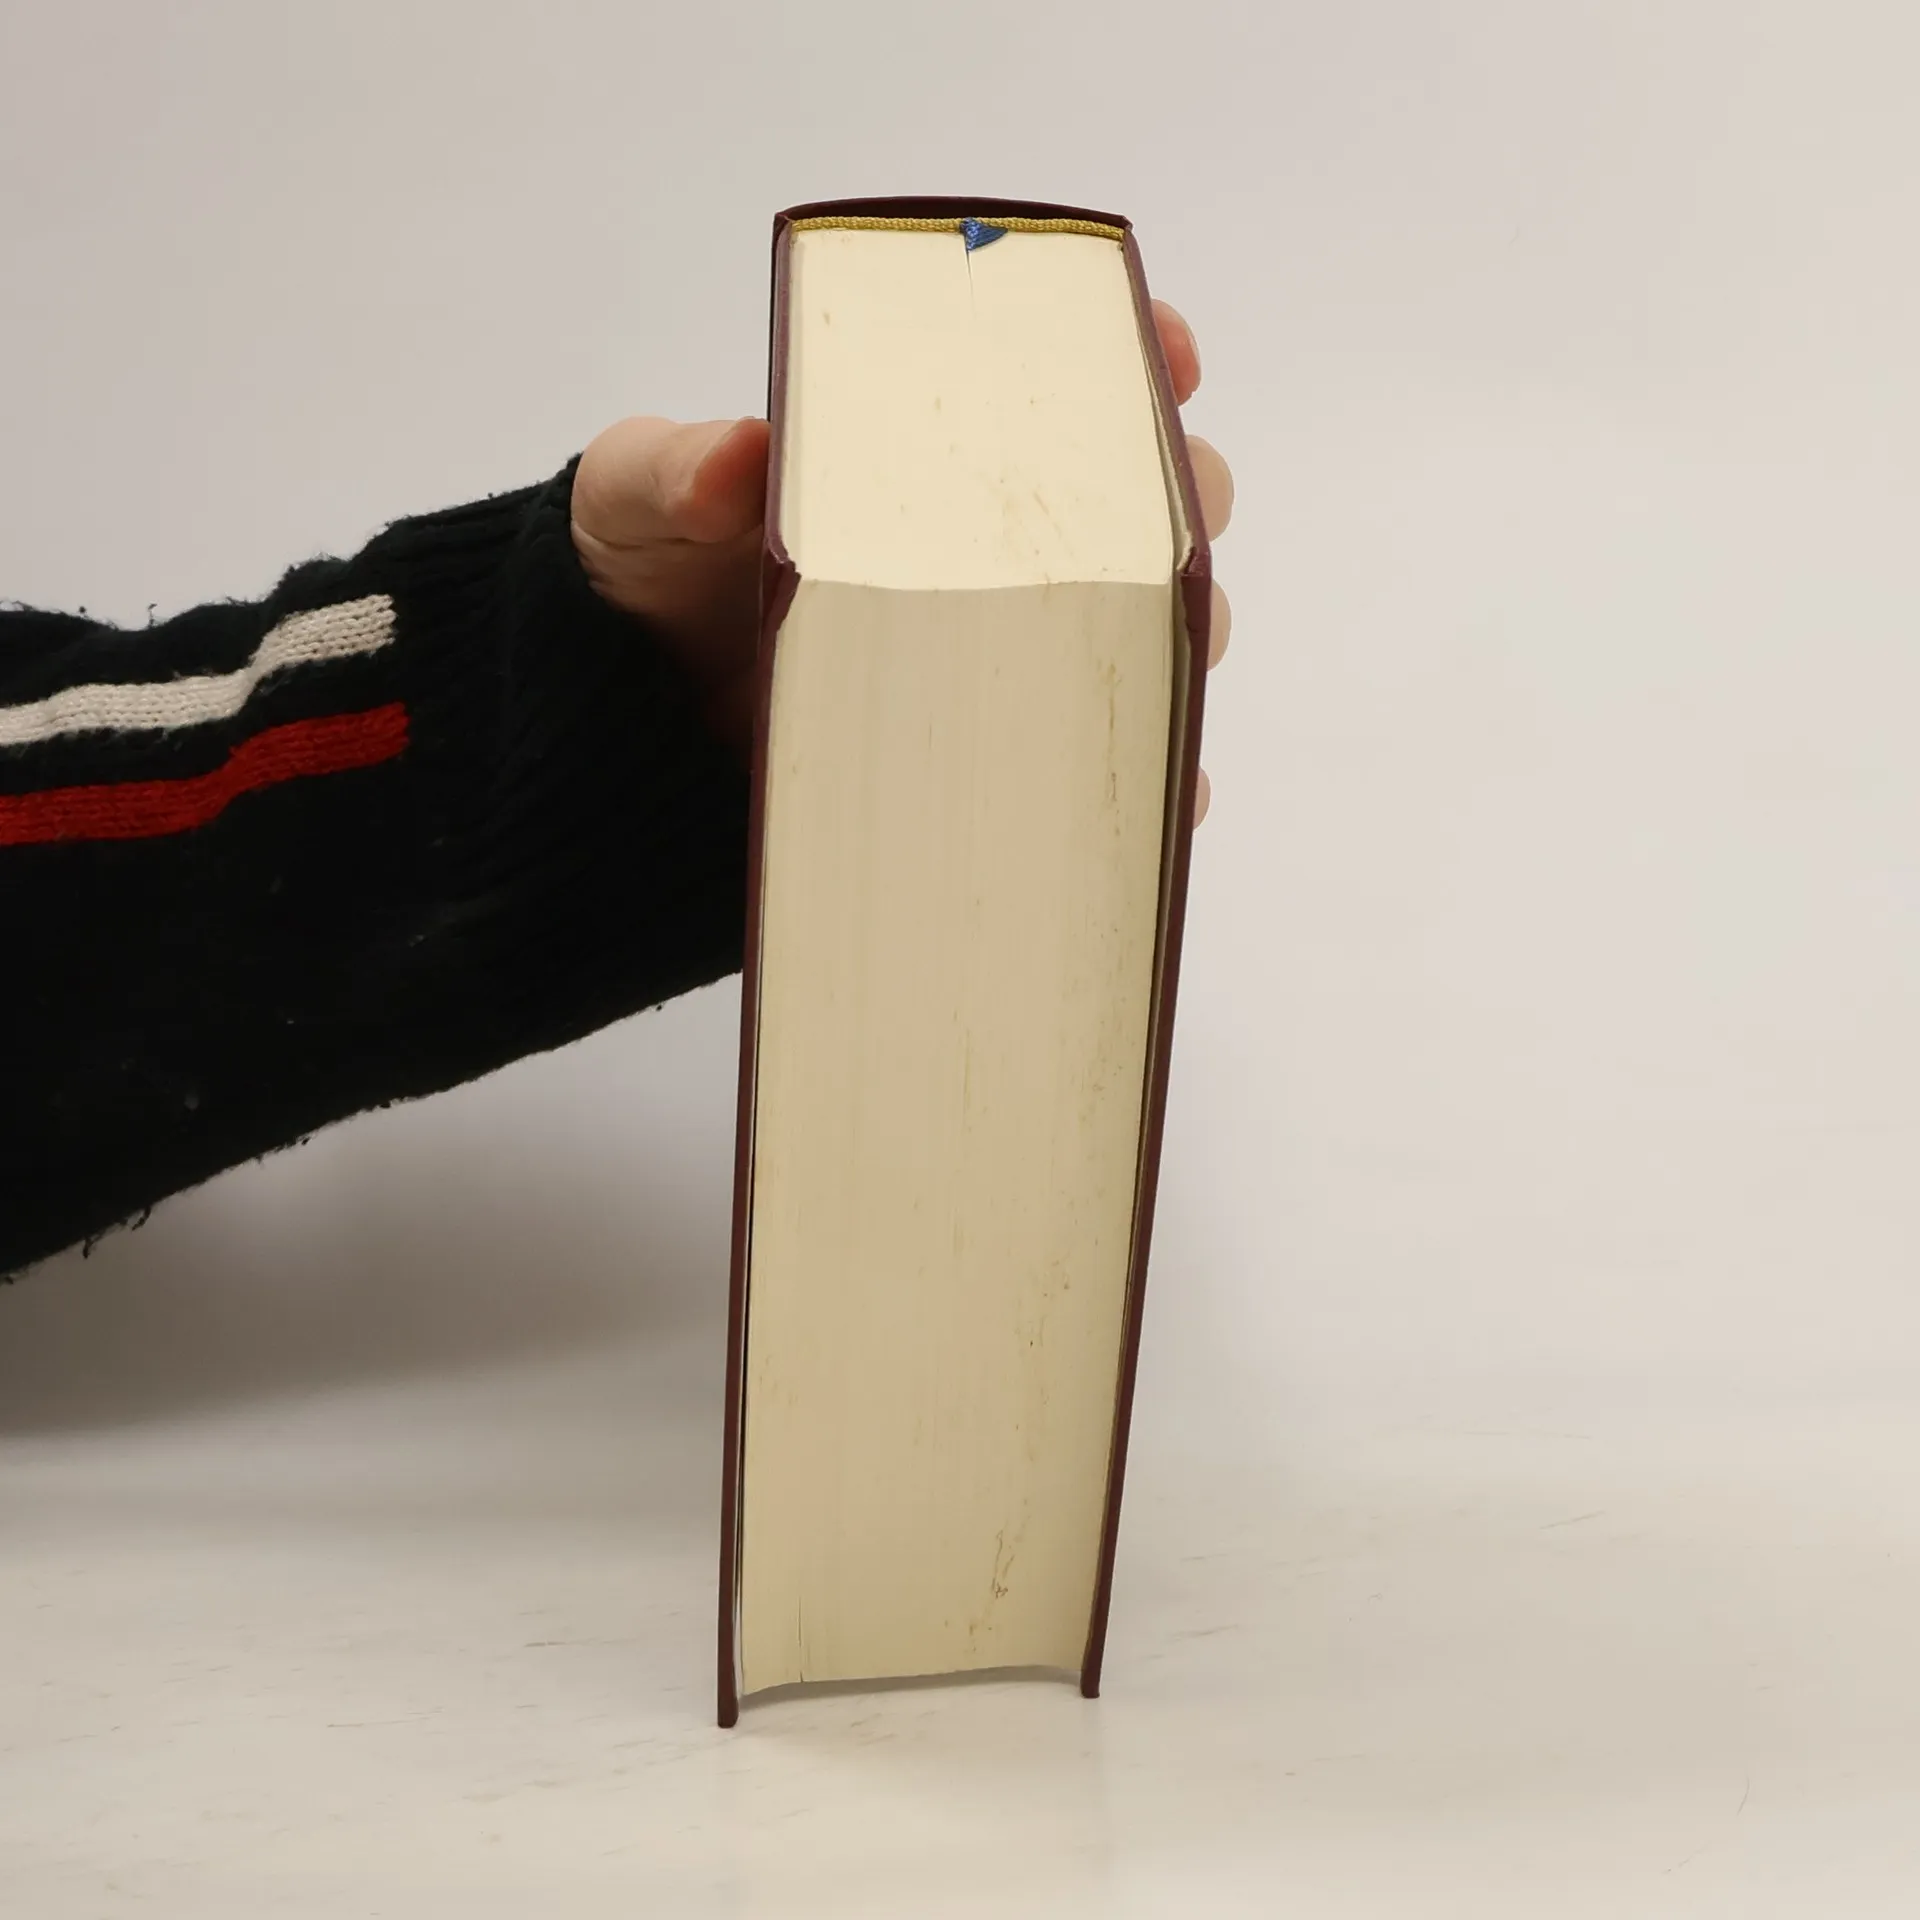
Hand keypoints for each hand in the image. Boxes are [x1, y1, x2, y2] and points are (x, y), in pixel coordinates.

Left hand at [571, 300, 1232, 818]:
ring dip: (1171, 640)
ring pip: (1150, 635)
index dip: (1139, 354)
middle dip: (1180, 505)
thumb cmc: (650, 572)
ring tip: (1144, 654)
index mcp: (928, 452)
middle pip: (1149, 510)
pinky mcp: (1003, 760)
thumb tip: (731, 458)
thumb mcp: (637, 499)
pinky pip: (1109, 772)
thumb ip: (673, 467)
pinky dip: (1148, 782)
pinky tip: (1154, 793)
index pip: (1066, 379)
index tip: (1169, 352)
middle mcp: (994, 549)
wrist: (630, 719)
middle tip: (1158, 522)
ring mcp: (1007, 657)